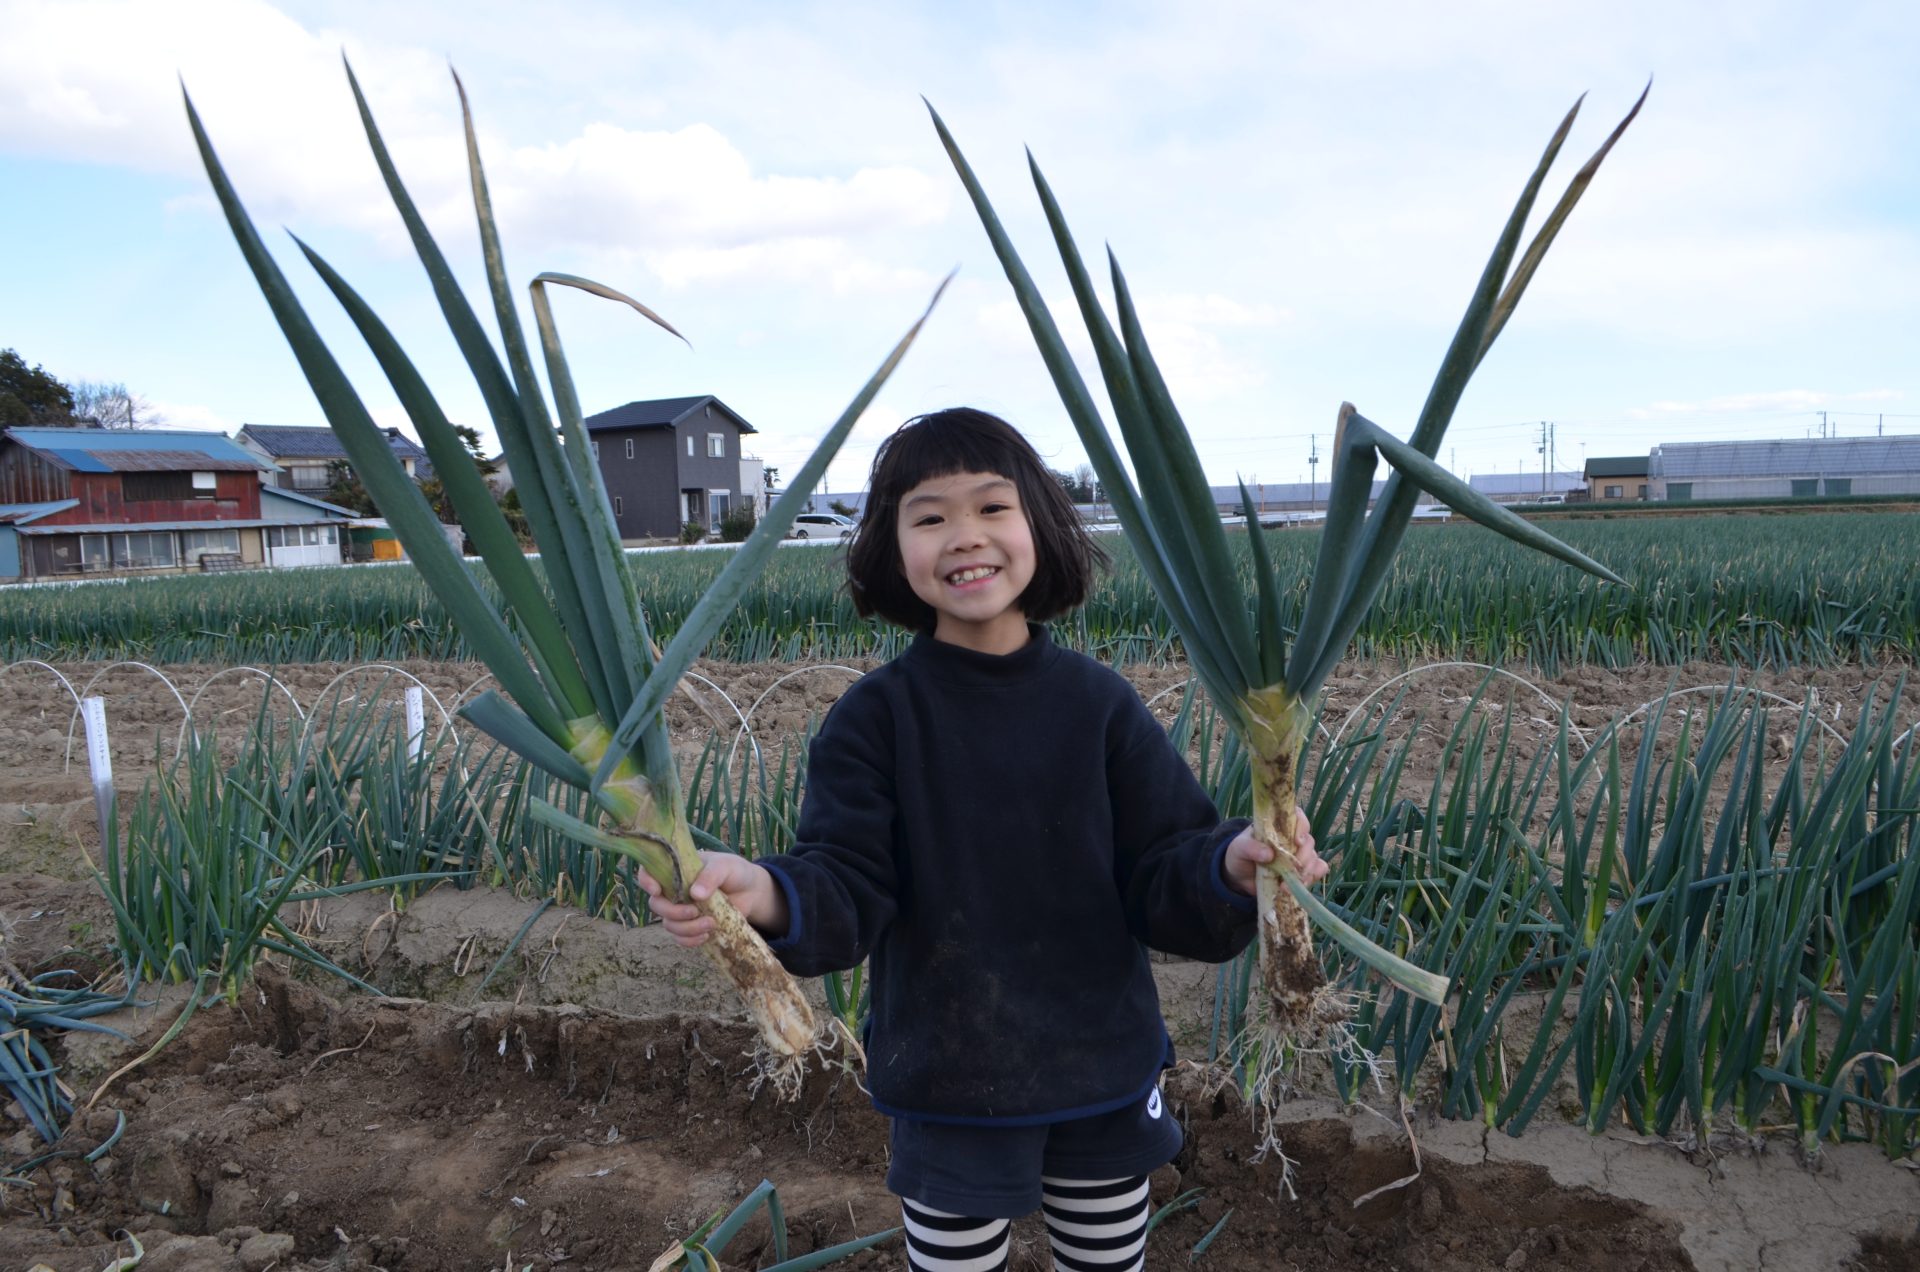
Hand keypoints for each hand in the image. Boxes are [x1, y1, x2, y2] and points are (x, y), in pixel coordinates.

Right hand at [636, 850, 788, 947]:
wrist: (751, 891)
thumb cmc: (734, 872)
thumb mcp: (725, 866)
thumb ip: (710, 876)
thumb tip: (695, 894)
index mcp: (676, 870)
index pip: (649, 872)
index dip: (646, 881)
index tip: (657, 890)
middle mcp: (674, 890)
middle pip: (657, 905)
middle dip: (673, 912)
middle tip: (695, 912)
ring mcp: (681, 910)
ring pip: (669, 924)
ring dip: (687, 928)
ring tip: (711, 924)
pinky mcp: (691, 926)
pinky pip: (680, 939)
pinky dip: (690, 941)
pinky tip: (706, 936)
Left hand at [1222, 807, 1326, 895]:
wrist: (1239, 877)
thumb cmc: (1240, 855)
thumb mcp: (1239, 848)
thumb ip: (1251, 848)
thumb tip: (1269, 854)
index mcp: (1279, 825)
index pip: (1298, 817)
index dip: (1302, 826)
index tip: (1297, 841)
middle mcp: (1293, 838)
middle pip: (1309, 841)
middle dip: (1303, 857)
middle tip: (1291, 868)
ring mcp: (1299, 855)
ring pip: (1314, 858)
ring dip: (1306, 872)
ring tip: (1286, 885)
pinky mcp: (1302, 871)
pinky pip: (1318, 870)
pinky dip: (1313, 877)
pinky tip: (1301, 885)